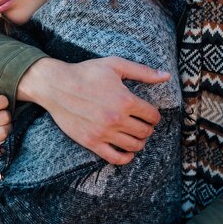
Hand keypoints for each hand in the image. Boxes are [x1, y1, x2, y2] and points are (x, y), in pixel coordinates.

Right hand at [18, 57, 169, 163]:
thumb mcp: (115, 65)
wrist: (56, 86)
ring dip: (139, 142)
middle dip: (147, 128)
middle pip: (145, 132)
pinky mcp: (91, 142)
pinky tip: (126, 151)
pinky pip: (115, 158)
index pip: (152, 116)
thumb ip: (142, 71)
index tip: (148, 114)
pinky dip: (126, 158)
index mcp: (125, 100)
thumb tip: (166, 76)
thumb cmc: (86, 72)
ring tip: (134, 135)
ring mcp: (104, 133)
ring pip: (134, 146)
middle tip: (141, 123)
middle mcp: (116, 119)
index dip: (154, 115)